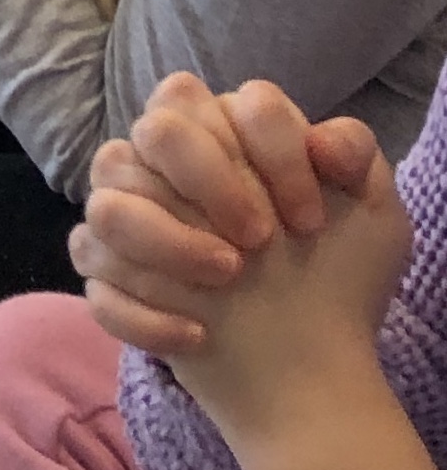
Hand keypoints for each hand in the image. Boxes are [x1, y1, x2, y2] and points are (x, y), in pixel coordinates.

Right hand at [75, 75, 409, 426]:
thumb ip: (355, 156)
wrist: (312, 366)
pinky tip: (198, 336)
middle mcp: (164, 164)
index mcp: (225, 133)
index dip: (274, 154)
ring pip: (107, 207)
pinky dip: (144, 314)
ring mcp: (127, 220)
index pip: (229, 102)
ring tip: (225, 281)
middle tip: (257, 241)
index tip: (309, 221)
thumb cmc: (336, 275)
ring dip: (166, 245)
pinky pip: (95, 283)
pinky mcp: (108, 279)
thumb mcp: (373, 215)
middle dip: (209, 182)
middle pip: (155, 131)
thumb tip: (322, 141)